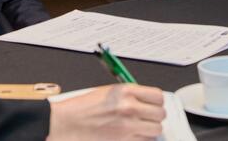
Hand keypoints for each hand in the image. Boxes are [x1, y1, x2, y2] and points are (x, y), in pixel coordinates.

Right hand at [47, 84, 165, 139]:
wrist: (67, 123)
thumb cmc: (83, 108)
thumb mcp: (109, 92)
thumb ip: (130, 95)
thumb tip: (146, 100)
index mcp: (126, 91)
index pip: (158, 96)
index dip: (157, 102)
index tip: (154, 104)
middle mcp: (130, 108)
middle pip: (160, 115)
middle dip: (154, 117)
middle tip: (147, 118)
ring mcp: (128, 127)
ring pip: (155, 130)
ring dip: (149, 130)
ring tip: (139, 128)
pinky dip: (141, 140)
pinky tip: (131, 136)